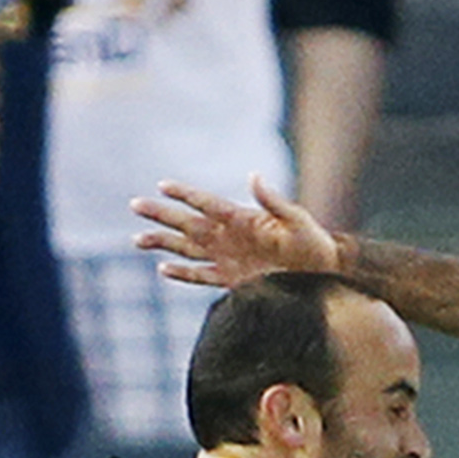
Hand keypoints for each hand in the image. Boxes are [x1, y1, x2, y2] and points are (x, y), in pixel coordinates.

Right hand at [133, 175, 338, 286]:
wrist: (323, 274)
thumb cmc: (313, 244)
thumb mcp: (297, 220)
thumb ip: (274, 201)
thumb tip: (254, 177)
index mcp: (242, 218)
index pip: (207, 203)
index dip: (186, 195)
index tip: (163, 186)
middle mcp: (229, 236)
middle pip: (188, 223)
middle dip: (161, 215)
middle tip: (135, 205)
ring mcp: (228, 258)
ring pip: (187, 249)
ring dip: (163, 243)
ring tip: (138, 239)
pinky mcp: (231, 280)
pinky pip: (201, 276)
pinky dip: (182, 274)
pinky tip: (163, 270)